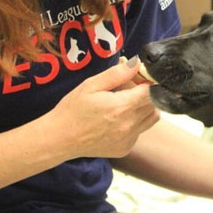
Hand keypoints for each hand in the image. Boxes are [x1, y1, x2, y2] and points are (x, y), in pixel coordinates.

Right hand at [46, 56, 160, 159]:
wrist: (59, 139)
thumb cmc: (72, 110)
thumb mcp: (91, 85)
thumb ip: (117, 74)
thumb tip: (137, 64)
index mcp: (121, 107)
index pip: (152, 91)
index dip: (149, 82)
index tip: (140, 78)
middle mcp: (129, 125)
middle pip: (154, 104)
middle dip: (146, 93)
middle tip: (128, 89)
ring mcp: (128, 139)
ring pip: (152, 118)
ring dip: (145, 107)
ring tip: (125, 103)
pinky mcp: (125, 148)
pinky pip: (140, 131)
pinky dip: (136, 123)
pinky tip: (118, 119)